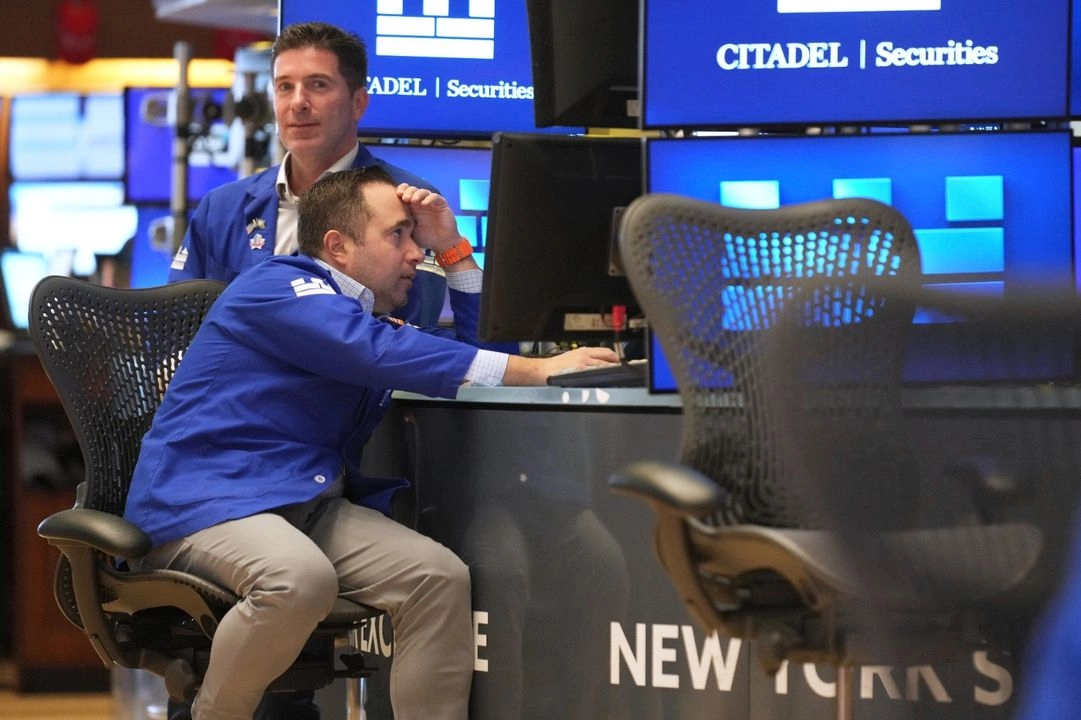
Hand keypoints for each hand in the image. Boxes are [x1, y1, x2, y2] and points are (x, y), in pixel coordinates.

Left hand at [396, 184, 459, 253]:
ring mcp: (431, 203)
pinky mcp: (442, 204)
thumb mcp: (410, 232)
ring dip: (417, 193)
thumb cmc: (426, 238)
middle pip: (413, 189)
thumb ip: (402, 226)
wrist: (442, 244)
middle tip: (404, 198)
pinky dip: (430, 198)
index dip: (401, 190)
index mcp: (412, 207)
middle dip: (408, 191)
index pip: (405, 193)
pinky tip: (424, 203)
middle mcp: (421, 203)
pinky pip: (436, 197)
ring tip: (413, 200)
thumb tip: (387, 224)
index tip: (396, 195)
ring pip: (424, 191)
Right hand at [503, 346, 620, 385]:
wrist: (542, 371)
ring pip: (604, 365)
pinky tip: (607, 380)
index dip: (615, 356)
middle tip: (621, 369)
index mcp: (583, 351)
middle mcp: (585, 355)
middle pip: (608, 356)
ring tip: (617, 375)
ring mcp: (583, 364)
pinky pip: (596, 373)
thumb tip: (597, 364)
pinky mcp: (580, 372)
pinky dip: (604, 376)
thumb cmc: (555, 367)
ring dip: (612, 370)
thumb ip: (585, 359)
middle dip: (616, 362)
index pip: (605, 351)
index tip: (619, 361)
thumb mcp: (572, 357)